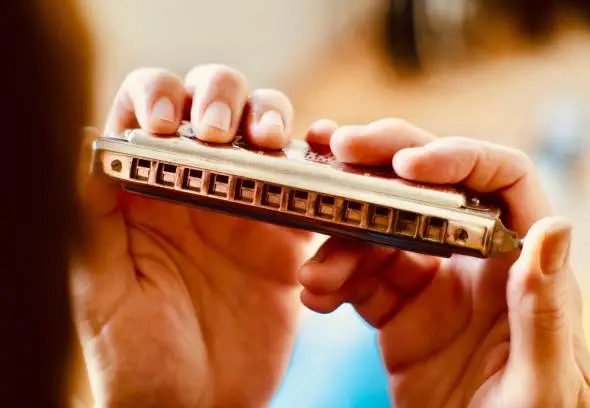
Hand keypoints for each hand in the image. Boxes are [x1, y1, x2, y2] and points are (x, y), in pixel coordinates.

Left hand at [72, 65, 311, 406]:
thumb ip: (92, 215)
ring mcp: (247, 209)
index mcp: (144, 192)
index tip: (166, 127)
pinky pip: (313, 192)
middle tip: (219, 136)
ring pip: (268, 133)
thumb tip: (86, 137)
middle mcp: (197, 187)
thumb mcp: (100, 287)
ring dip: (272, 121)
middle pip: (214, 103)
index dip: (158, 97)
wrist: (196, 407)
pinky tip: (317, 180)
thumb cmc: (137, 356)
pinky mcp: (288, 240)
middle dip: (222, 98)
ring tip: (271, 146)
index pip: (148, 111)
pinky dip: (322, 176)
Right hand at [299, 119, 589, 406]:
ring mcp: (433, 284)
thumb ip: (544, 309)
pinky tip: (316, 294)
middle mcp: (475, 262)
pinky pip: (358, 279)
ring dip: (341, 240)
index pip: (500, 180)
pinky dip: (332, 279)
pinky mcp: (398, 312)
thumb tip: (553, 228)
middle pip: (430, 187)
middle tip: (335, 150)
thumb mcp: (543, 381)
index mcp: (521, 265)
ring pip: (380, 232)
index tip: (405, 165)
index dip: (455, 157)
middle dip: (381, 164)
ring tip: (315, 274)